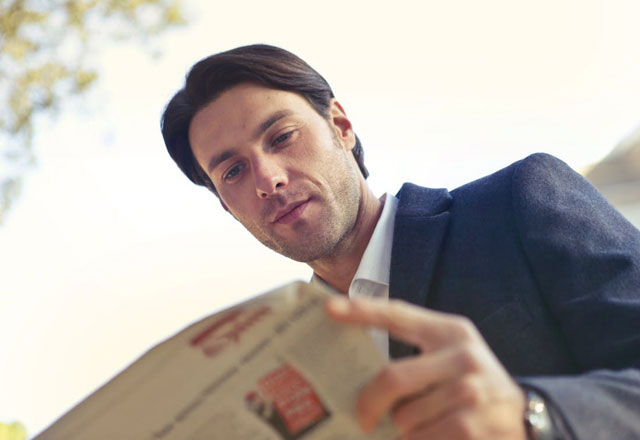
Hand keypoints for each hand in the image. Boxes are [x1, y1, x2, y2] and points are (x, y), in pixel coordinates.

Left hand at [325, 296, 526, 439]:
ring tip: (410, 430)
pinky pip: (422, 439)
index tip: (329, 309)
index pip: (398, 315)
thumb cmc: (472, 384)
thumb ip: (415, 358)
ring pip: (405, 418)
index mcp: (450, 331)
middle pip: (393, 378)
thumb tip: (362, 378)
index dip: (361, 311)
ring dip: (400, 431)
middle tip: (362, 418)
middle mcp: (463, 356)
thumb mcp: (450, 357)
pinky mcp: (474, 427)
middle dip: (369, 403)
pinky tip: (430, 438)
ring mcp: (471, 392)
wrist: (524, 417)